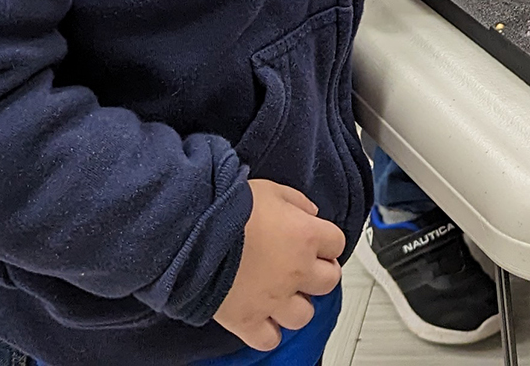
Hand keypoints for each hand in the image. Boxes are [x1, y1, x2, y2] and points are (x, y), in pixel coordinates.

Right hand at [213, 180, 344, 351]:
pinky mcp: (247, 320)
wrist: (192, 231)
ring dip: (296, 306)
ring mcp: (274, 299)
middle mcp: (297, 271)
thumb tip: (311, 213)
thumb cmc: (227, 207)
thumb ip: (296, 202)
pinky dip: (268, 334)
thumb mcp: (269, 189)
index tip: (315, 243)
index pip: (337, 244)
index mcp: (306, 236)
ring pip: (304, 315)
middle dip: (318, 275)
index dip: (326, 243)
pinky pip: (269, 340)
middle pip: (328, 282)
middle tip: (302, 270)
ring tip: (282, 296)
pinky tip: (262, 321)